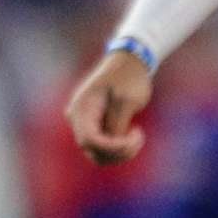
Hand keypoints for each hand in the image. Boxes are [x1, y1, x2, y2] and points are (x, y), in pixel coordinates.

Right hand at [65, 50, 152, 164]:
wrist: (128, 63)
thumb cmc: (129, 77)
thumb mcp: (127, 100)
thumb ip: (117, 124)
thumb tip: (112, 144)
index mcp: (82, 108)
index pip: (90, 140)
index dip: (112, 147)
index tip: (133, 138)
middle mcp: (77, 119)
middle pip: (92, 150)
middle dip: (118, 151)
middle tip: (139, 136)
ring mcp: (83, 125)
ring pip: (97, 154)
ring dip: (119, 153)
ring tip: (137, 136)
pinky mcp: (92, 128)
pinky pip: (102, 149)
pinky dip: (118, 149)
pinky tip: (131, 136)